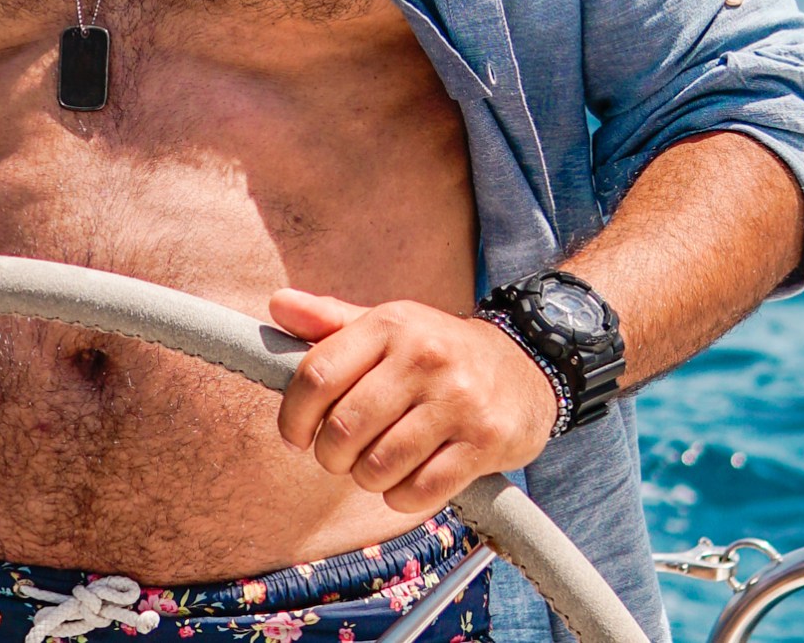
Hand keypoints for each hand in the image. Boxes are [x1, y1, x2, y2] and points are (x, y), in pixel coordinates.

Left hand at [269, 289, 559, 515]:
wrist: (525, 365)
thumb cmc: (436, 350)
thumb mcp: (388, 325)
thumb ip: (329, 320)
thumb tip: (278, 305)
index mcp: (390, 324)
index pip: (317, 376)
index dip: (293, 416)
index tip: (294, 436)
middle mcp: (424, 357)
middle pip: (344, 428)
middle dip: (328, 456)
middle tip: (337, 456)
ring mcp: (458, 400)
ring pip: (379, 465)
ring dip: (365, 478)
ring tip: (373, 467)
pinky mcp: (486, 441)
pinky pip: (421, 491)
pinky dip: (401, 498)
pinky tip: (405, 482)